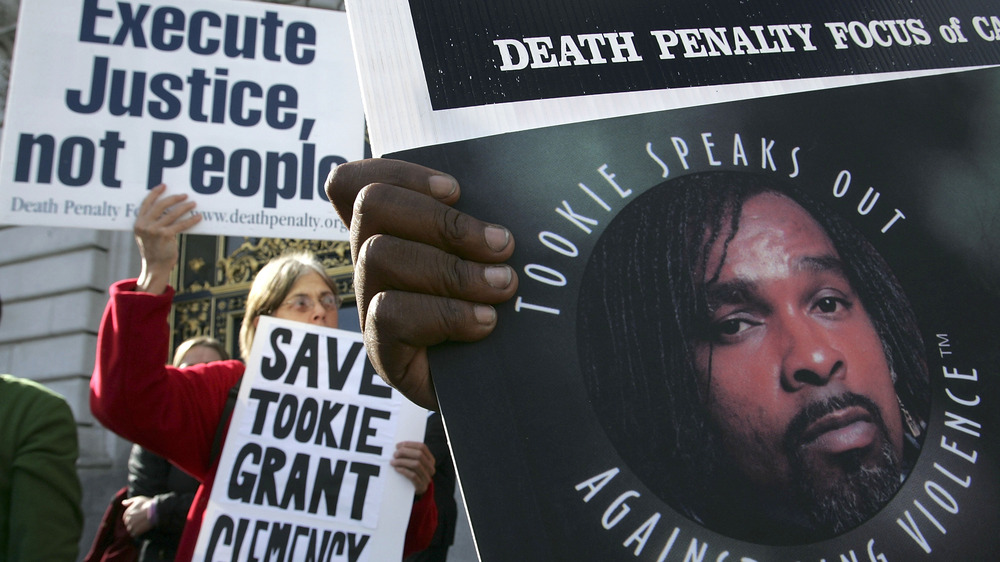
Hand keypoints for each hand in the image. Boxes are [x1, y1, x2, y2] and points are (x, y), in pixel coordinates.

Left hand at [121, 495, 154, 536]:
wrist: (156, 511)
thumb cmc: (148, 504)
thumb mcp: (138, 499)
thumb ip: (130, 501)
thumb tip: (123, 503)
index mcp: (127, 513)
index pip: (125, 517)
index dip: (132, 517)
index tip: (138, 516)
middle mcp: (128, 520)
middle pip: (128, 523)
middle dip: (133, 522)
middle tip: (140, 520)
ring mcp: (132, 526)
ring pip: (130, 529)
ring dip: (134, 528)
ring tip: (142, 525)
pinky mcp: (136, 532)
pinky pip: (133, 534)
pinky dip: (137, 533)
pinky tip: (142, 529)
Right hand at [134, 184, 201, 293]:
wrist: (154, 267)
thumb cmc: (153, 250)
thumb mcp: (146, 235)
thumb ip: (151, 223)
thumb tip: (167, 209)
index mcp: (138, 223)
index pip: (146, 203)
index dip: (155, 193)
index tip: (164, 186)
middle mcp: (145, 225)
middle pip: (160, 205)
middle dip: (173, 198)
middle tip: (184, 195)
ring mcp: (154, 230)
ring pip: (172, 213)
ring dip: (185, 207)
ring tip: (193, 204)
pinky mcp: (165, 236)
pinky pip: (181, 225)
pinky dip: (191, 220)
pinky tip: (198, 217)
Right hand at [325, 159, 517, 409]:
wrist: (506, 383)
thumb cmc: (502, 310)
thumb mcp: (490, 258)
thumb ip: (481, 225)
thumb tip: (501, 202)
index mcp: (392, 231)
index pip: (352, 182)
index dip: (397, 172)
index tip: (456, 189)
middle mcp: (371, 262)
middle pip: (372, 205)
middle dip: (442, 220)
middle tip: (501, 244)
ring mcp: (370, 305)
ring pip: (380, 255)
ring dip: (452, 269)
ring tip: (503, 285)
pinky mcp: (381, 349)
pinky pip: (390, 313)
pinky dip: (447, 313)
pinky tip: (485, 323)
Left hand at [391, 441, 435, 494]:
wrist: (417, 490)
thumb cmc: (413, 473)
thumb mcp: (415, 463)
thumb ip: (411, 455)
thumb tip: (398, 447)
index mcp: (430, 459)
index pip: (422, 447)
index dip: (409, 444)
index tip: (398, 446)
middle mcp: (431, 467)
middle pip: (419, 454)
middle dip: (405, 452)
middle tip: (395, 454)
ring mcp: (427, 477)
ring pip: (416, 464)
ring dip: (402, 461)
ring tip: (393, 462)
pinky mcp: (421, 486)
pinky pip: (413, 475)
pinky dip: (403, 470)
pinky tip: (396, 469)